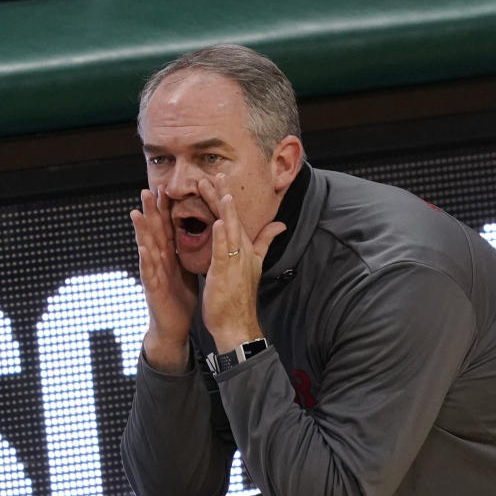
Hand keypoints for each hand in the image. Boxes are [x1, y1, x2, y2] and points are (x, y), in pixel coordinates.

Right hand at [131, 188, 197, 371]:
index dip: (166, 208)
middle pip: (154, 232)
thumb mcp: (188, 268)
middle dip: (150, 212)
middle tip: (147, 189)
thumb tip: (201, 233)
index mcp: (169, 255)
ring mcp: (153, 274)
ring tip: (136, 212)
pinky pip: (149, 273)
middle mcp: (158, 261)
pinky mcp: (153, 289)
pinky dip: (145, 260)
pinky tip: (142, 248)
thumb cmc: (180, 296)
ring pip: (146, 248)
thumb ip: (189, 251)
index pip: (167, 227)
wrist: (174, 324)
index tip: (165, 188)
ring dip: (141, 231)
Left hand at [199, 175, 284, 352]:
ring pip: (229, 228)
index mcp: (245, 247)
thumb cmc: (239, 296)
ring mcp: (236, 261)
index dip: (225, 197)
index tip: (218, 177)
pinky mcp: (228, 273)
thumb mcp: (254, 264)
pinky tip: (219, 222)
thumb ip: (265, 242)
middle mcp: (242, 251)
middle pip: (232, 216)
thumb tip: (281, 225)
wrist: (237, 323)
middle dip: (222, 194)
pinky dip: (223, 236)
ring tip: (215, 187)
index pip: (234, 217)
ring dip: (222, 207)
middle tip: (214, 172)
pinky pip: (225, 251)